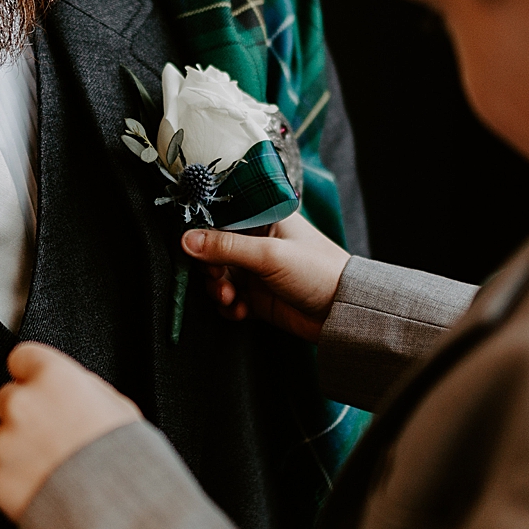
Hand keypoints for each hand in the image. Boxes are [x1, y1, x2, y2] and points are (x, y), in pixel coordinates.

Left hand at [0, 343, 141, 521]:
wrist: (116, 511)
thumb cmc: (126, 459)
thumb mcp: (118, 406)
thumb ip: (82, 388)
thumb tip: (68, 387)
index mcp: (53, 378)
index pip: (22, 357)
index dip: (34, 375)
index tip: (40, 387)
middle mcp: (22, 404)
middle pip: (8, 398)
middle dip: (26, 414)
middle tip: (54, 436)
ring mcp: (5, 442)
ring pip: (5, 438)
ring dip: (22, 450)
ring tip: (58, 470)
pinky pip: (3, 473)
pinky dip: (19, 481)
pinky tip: (49, 489)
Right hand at [180, 213, 350, 341]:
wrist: (342, 313)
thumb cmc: (317, 271)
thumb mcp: (269, 255)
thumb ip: (226, 246)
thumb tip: (187, 239)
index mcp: (265, 217)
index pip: (222, 215)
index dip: (204, 229)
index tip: (193, 244)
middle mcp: (258, 240)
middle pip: (214, 248)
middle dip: (210, 267)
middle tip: (218, 277)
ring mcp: (256, 269)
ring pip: (219, 275)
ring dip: (218, 288)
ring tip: (230, 298)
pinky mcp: (257, 296)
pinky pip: (229, 299)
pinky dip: (229, 306)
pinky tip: (241, 311)